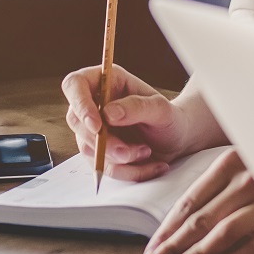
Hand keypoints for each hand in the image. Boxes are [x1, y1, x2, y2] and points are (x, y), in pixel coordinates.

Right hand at [60, 63, 189, 182]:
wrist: (177, 140)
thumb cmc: (170, 118)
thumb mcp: (160, 109)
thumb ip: (137, 107)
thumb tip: (109, 113)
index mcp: (107, 82)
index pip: (75, 85)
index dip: (79, 104)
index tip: (97, 125)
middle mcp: (96, 104)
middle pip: (77, 121)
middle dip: (103, 142)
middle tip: (128, 151)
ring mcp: (94, 130)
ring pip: (89, 148)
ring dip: (119, 158)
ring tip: (146, 151)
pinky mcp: (99, 152)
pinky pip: (103, 167)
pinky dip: (127, 171)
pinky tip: (148, 163)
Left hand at [142, 149, 253, 253]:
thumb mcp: (251, 168)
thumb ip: (223, 187)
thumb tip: (185, 221)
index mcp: (234, 160)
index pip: (190, 199)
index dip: (166, 227)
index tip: (150, 249)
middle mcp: (250, 177)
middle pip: (199, 218)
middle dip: (171, 245)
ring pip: (221, 233)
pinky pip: (252, 246)